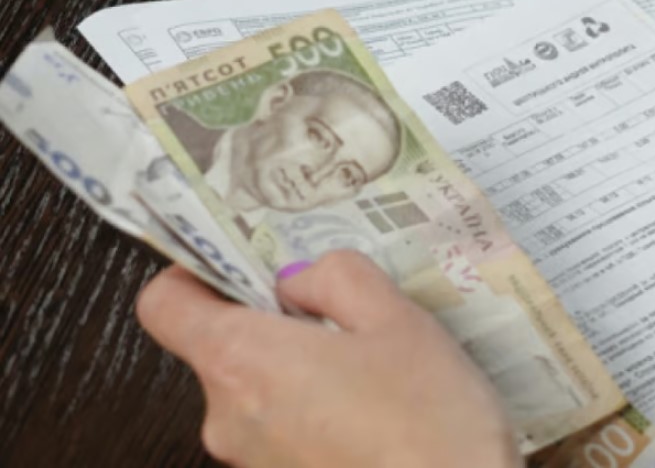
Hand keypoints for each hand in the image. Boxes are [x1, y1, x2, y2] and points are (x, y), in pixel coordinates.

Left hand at [136, 251, 520, 467]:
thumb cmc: (428, 417)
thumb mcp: (396, 318)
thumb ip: (337, 277)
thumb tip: (296, 281)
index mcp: (241, 359)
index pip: (164, 305)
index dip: (195, 275)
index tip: (244, 268)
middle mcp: (226, 417)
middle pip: (221, 350)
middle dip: (277, 328)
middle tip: (348, 321)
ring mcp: (250, 462)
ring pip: (259, 394)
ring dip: (303, 375)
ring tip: (375, 374)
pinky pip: (283, 433)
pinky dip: (319, 415)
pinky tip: (377, 416)